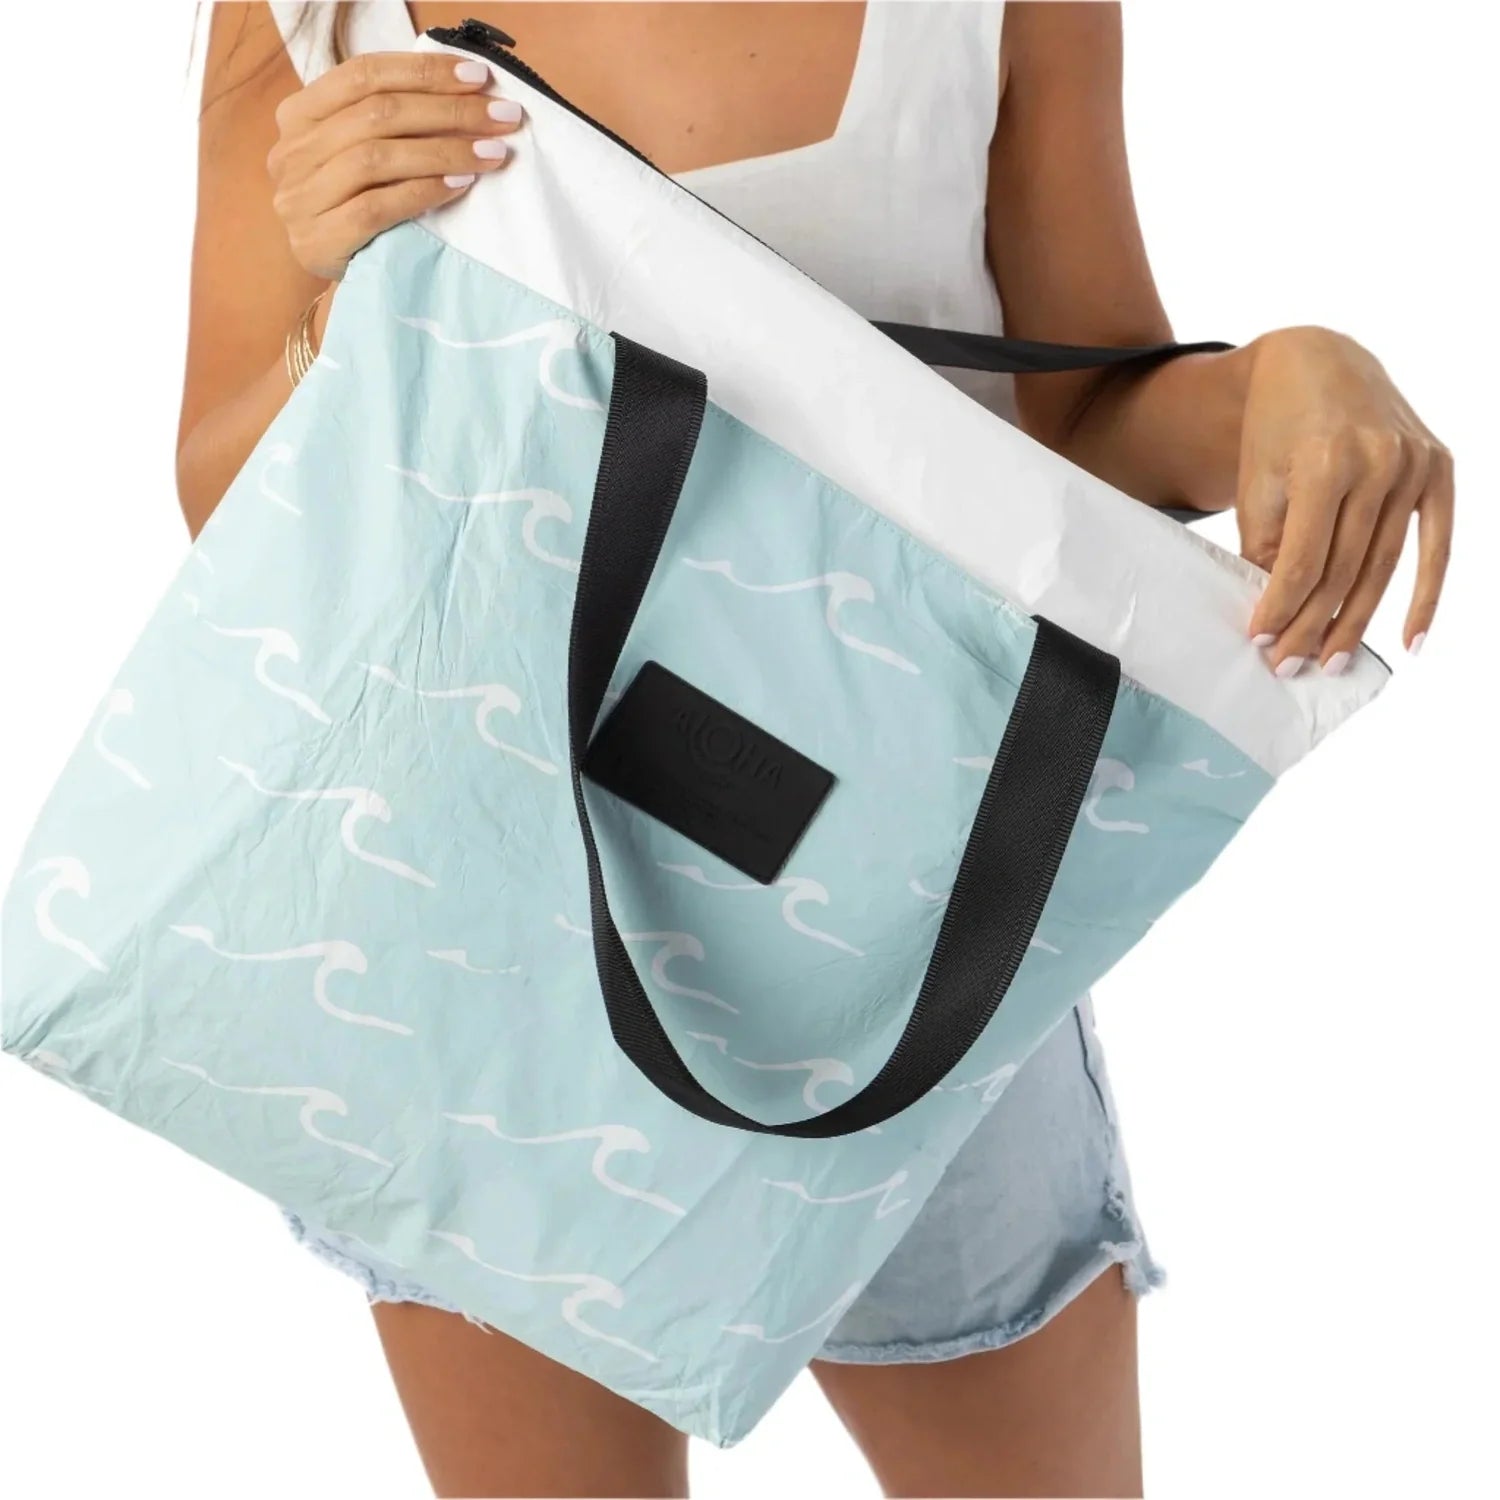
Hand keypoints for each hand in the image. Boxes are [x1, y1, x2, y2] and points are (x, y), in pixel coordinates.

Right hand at [267, 51, 522, 281]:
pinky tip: (460, 185)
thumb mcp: (360, 150)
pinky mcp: (317, 240)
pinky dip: (423, 192)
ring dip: (444, 152)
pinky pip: (376, 208)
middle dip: (449, 111)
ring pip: (376, 158)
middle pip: (378, 114)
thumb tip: (467, 93)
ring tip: (491, 154)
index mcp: (300, 113)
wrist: (325, 268)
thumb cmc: (352, 203)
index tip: (479, 77)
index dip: (424, 71)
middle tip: (502, 118)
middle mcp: (293, 150)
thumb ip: (390, 120)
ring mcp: (300, 197)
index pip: (363, 75)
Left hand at [1237, 326, 1452, 673]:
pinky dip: (1426, 595)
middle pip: (1345, 568)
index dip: (1282, 606)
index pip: (1304, 558)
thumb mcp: (1258, 482)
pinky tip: (1409, 639)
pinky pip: (1436, 543)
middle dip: (1315, 624)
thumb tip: (1279, 612)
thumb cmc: (1276, 426)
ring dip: (1357, 620)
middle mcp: (1379, 461)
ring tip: (1332, 661)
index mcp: (1326, 460)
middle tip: (1291, 666)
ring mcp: (1414, 463)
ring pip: (1384, 565)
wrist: (1318, 360)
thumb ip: (1269, 545)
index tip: (1261, 641)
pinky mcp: (1438, 467)